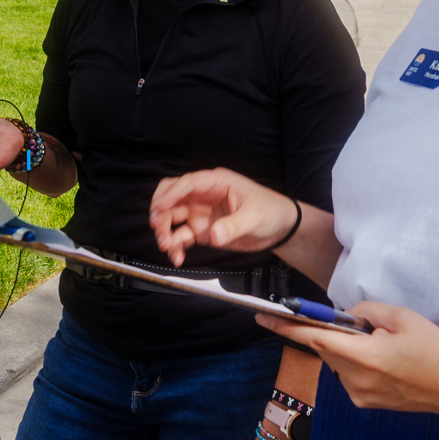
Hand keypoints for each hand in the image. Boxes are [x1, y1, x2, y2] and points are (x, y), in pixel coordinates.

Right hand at [149, 169, 293, 265]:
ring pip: (172, 217)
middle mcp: (204, 195)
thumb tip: (213, 235)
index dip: (170, 194)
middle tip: (158, 228)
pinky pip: (181, 236)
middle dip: (161, 211)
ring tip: (167, 247)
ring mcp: (200, 213)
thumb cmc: (271, 211)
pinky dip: (176, 246)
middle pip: (172, 197)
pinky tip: (177, 257)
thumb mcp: (255, 217)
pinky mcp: (201, 230)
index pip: (187, 183)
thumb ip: (234, 226)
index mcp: (216, 182)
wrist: (280, 229)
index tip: (159, 209)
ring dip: (165, 231)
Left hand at [256, 302, 438, 417]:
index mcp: (367, 357)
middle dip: (335, 332)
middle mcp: (358, 381)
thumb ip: (366, 312)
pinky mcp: (365, 402)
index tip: (264, 318)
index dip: (288, 327)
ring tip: (384, 346)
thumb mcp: (402, 316)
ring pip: (338, 361)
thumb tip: (344, 317)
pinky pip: (348, 374)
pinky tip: (385, 362)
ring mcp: (360, 395)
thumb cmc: (434, 349)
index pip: (317, 340)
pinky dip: (357, 362)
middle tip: (365, 326)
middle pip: (327, 348)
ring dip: (348, 348)